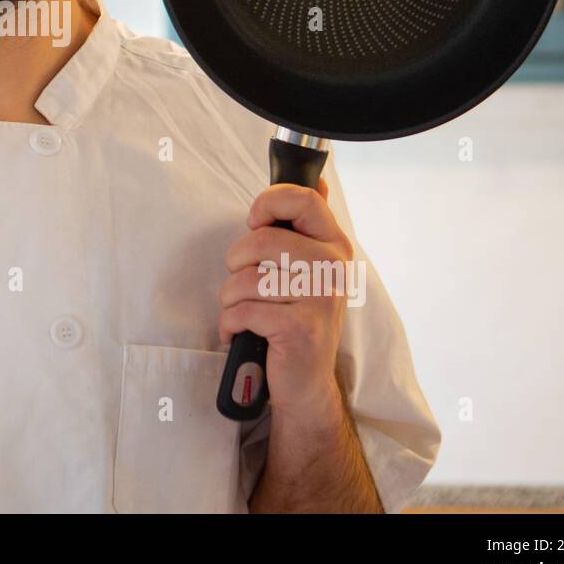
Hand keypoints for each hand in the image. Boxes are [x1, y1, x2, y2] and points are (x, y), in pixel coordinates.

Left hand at [218, 176, 352, 418]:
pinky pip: (242, 310)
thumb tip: (317, 179)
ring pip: (245, 278)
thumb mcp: (309, 267)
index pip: (302, 198)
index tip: (255, 222)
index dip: (266, 203)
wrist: (306, 384)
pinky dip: (230, 325)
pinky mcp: (300, 328)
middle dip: (236, 263)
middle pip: (261, 239)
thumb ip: (307, 224)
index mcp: (334, 245)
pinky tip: (242, 333)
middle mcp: (333, 268)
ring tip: (243, 313)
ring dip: (230, 300)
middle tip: (244, 283)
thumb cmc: (297, 319)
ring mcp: (319, 299)